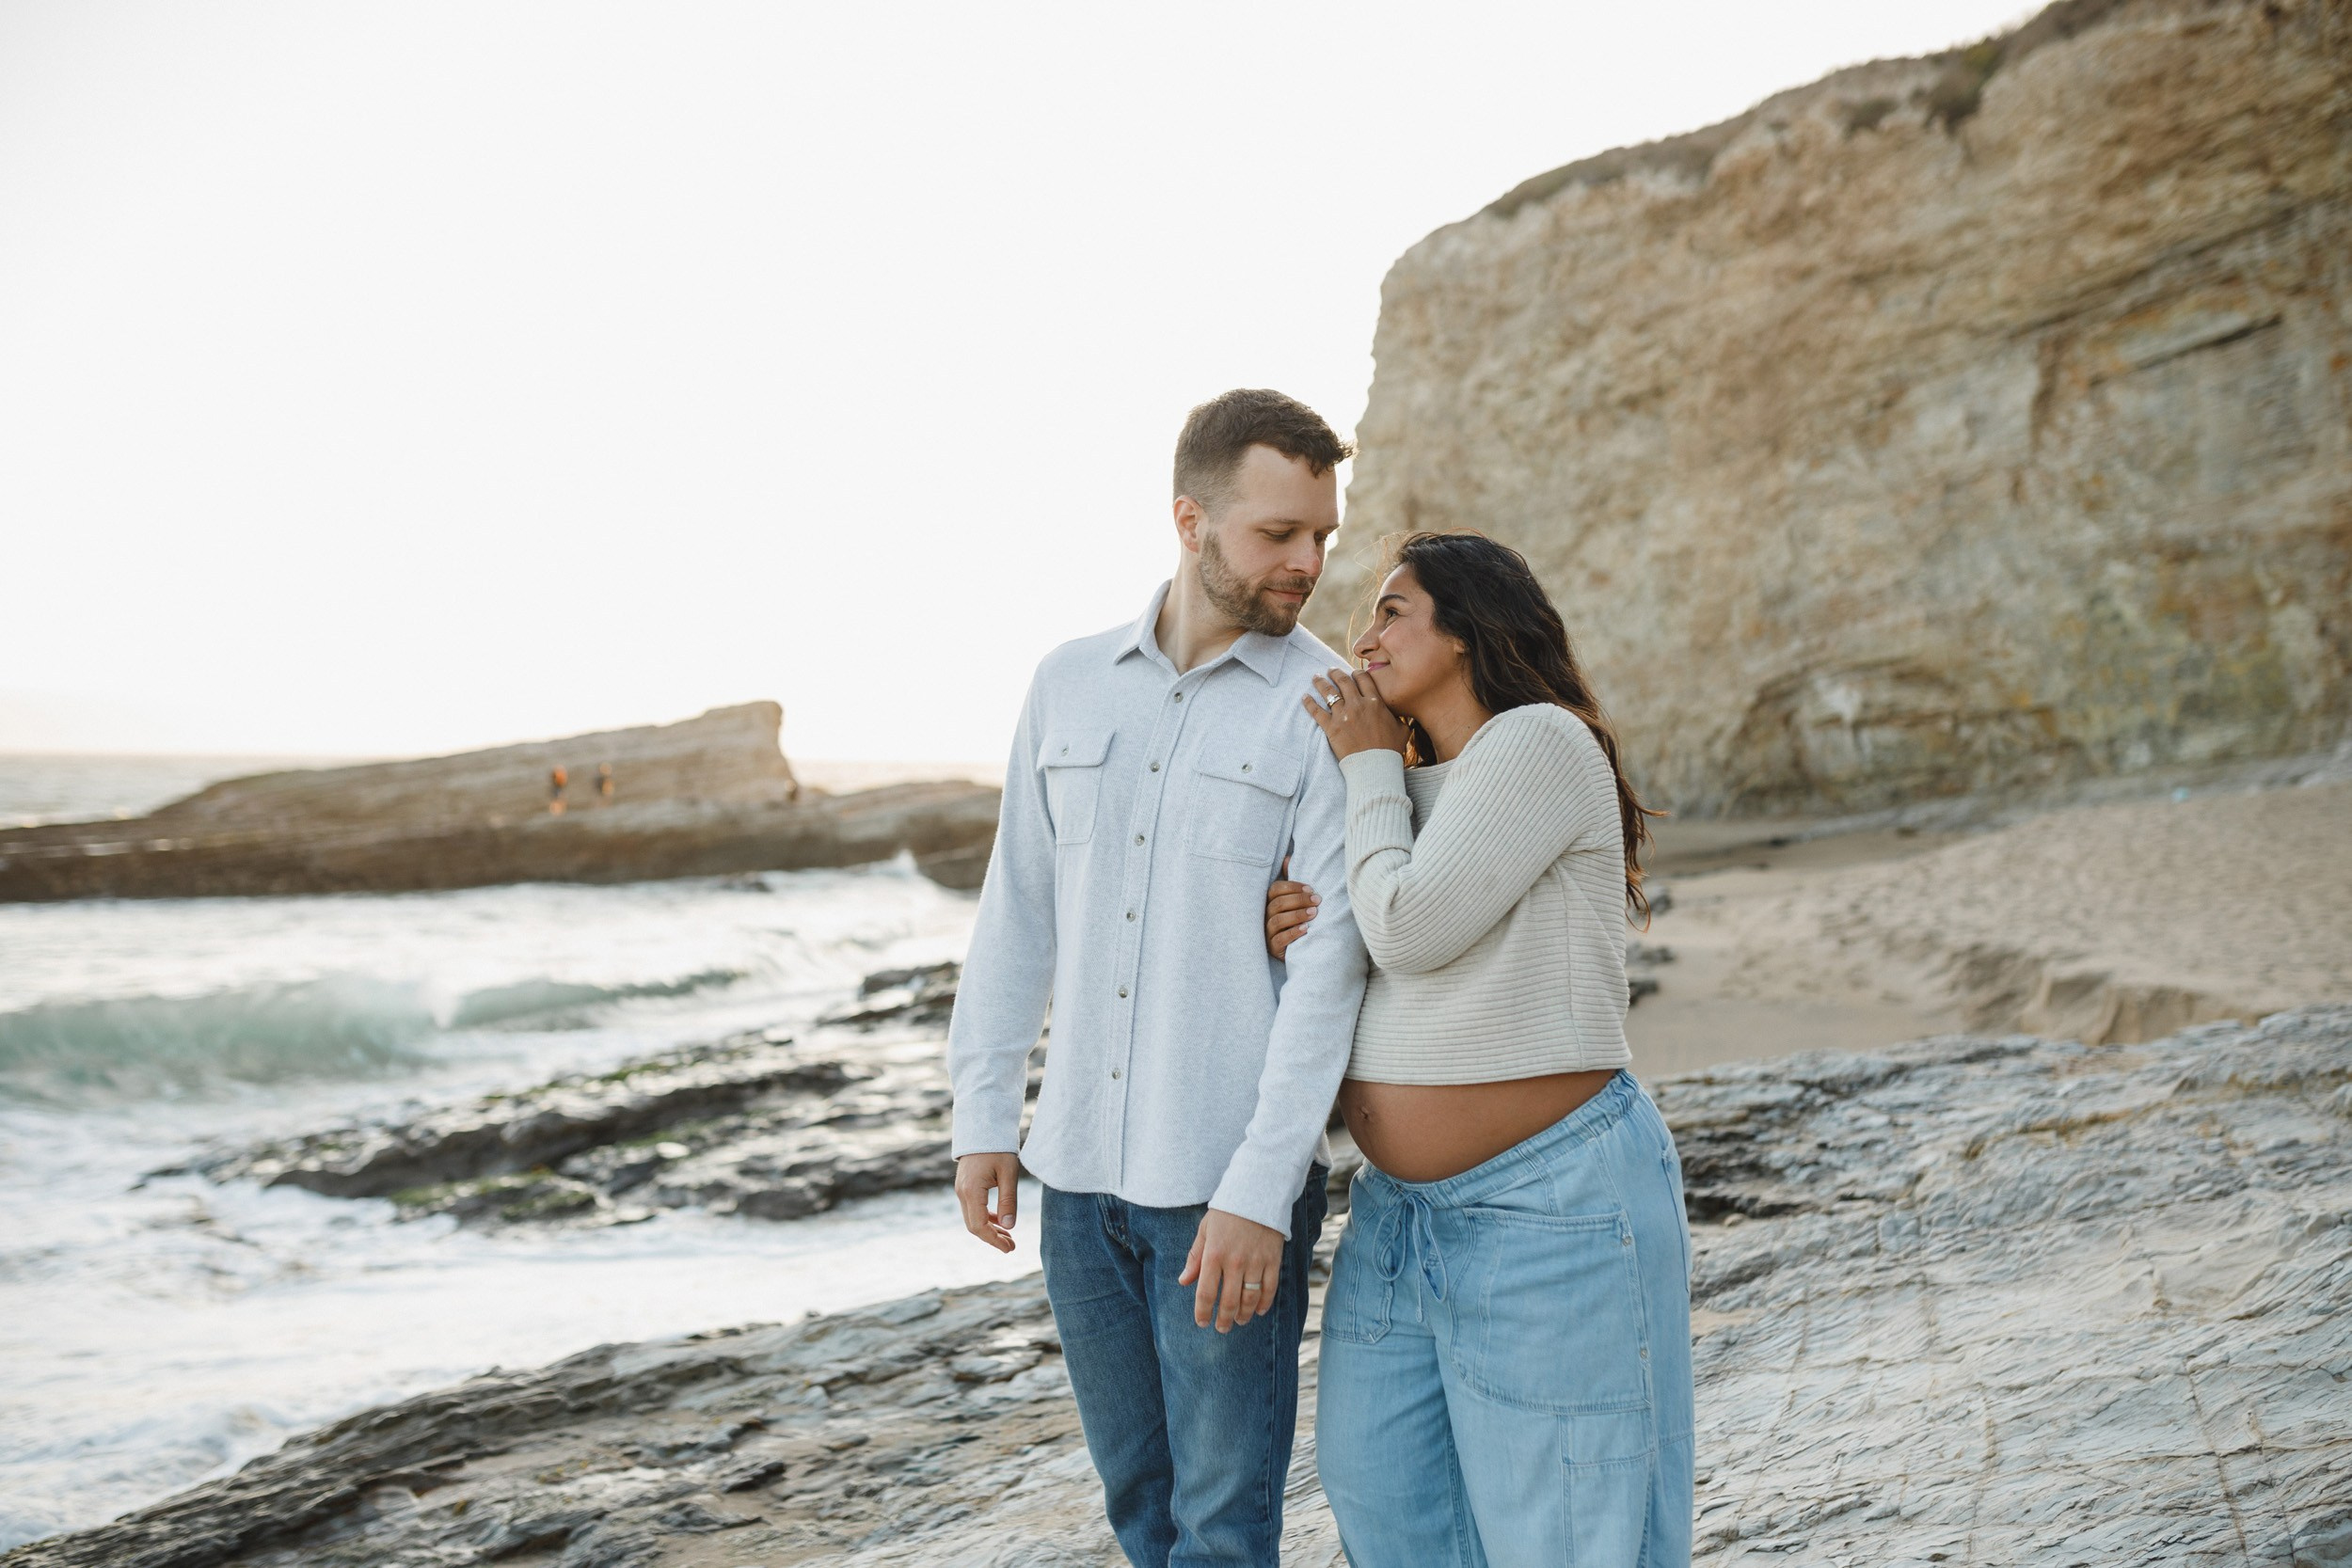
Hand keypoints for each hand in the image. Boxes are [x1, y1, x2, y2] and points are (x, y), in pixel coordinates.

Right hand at [955, 1152, 1020, 1252]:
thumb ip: (1008, 1201)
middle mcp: (962, 1193)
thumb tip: (1009, 1227)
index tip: (1010, 1248)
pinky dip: (986, 1218)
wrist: (983, 1127)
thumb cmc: (998, 1148)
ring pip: (972, 1218)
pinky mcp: (965, 1186)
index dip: (994, 1240)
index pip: (979, 1226)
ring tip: (1009, 1237)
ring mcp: (961, 1189)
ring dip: (989, 1229)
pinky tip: (1000, 1221)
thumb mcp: (1009, 1173)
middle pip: (973, 1226)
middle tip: (1012, 1246)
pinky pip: (973, 1209)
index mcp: (971, 1191)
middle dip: (992, 1238)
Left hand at [1178, 1207, 1285, 1331]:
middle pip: (1229, 1301)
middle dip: (1224, 1319)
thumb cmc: (1226, 1212)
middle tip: (1222, 1328)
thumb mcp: (1205, 1230)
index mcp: (1214, 1254)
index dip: (1203, 1312)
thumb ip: (1195, 1257)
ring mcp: (1256, 1262)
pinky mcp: (1273, 1259)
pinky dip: (1264, 1303)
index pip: (1206, 1293)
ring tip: (1240, 1321)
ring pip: (1250, 1298)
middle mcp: (1234, 1262)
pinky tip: (1258, 1310)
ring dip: (1244, 1315)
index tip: (1202, 1323)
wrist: (1257, 1192)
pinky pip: (1270, 1288)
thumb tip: (1184, 1281)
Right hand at [1265, 855, 1319, 960]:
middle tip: (1318, 900)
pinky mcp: (1272, 948)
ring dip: (1298, 915)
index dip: (1292, 887)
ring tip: (1315, 913)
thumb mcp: (1293, 900)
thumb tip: (1287, 857)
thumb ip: (1290, 882)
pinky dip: (1293, 933)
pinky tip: (1306, 928)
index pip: (1274, 889)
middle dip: (1299, 900)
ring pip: (1278, 920)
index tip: (1311, 888)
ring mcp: (1267, 932)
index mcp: (1269, 901)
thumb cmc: (1295, 919)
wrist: (1299, 948)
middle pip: (1278, 904)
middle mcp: (1264, 915)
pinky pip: (1280, 939)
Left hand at [1302, 668, 1408, 760]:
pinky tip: (1304, 697)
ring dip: (1321, 683)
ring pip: (1328, 692)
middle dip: (1336, 673)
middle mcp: (1358, 704)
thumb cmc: (1390, 749)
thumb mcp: (1401, 729)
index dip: (1357, 674)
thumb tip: (1402, 716)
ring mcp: (1343, 715)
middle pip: (1344, 681)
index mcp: (1375, 702)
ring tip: (1315, 677)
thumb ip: (1399, 718)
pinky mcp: (1332, 727)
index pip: (1363, 679)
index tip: (1353, 673)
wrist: (1375, 766)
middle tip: (1331, 670)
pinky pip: (1317, 711)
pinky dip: (1309, 703)